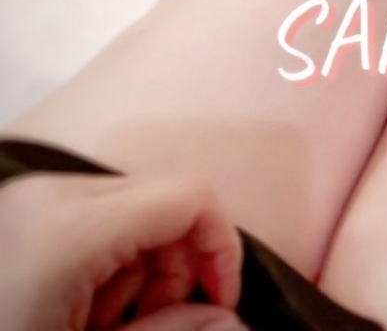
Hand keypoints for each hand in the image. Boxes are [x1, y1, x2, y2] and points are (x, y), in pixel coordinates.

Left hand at [0, 169, 245, 330]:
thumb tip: (236, 322)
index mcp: (69, 227)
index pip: (189, 195)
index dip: (221, 245)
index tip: (219, 300)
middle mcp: (50, 194)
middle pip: (163, 201)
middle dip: (174, 266)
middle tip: (143, 325)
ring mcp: (33, 197)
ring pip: (134, 210)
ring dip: (140, 268)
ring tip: (99, 324)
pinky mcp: (25, 209)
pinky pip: (98, 218)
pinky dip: (107, 261)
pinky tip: (77, 308)